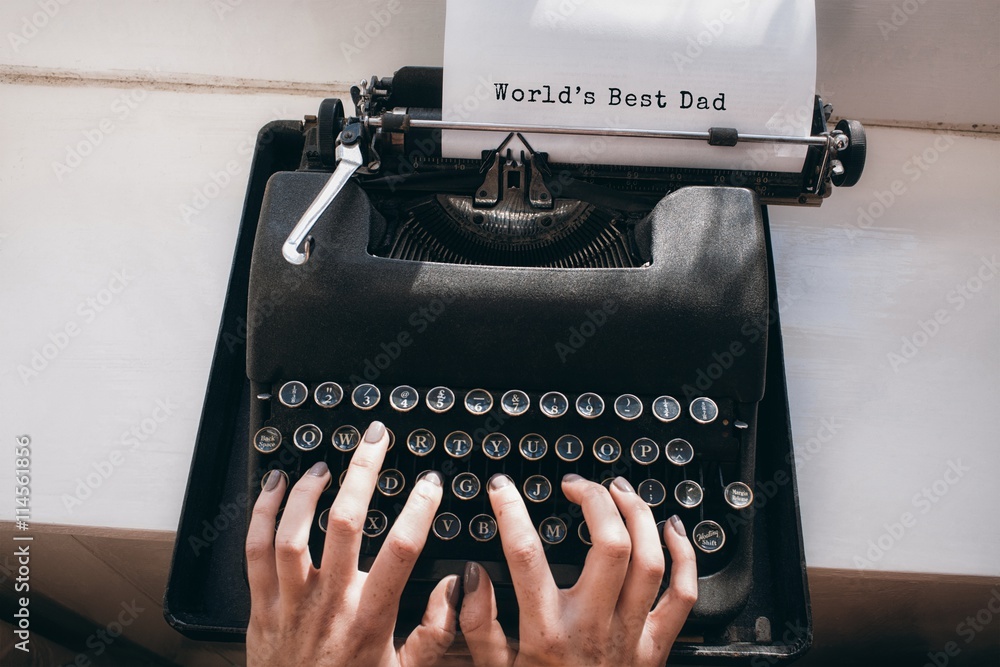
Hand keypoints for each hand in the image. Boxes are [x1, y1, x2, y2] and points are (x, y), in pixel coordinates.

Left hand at [245, 421, 458, 666]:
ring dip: (308, 491)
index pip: (400, 551)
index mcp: (369, 618)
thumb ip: (436, 631)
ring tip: (326, 464)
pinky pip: (254, 550)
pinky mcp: (261, 605)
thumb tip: (459, 587)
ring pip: (292, 532)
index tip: (430, 483)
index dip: (418, 510)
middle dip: (363, 472)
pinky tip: (275, 486)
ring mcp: (290, 601)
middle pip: (344, 523)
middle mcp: (329, 603)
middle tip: (375, 439)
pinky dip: (262, 512)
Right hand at [459, 473, 697, 666]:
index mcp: (546, 631)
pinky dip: (684, 556)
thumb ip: (478, 623)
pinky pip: (682, 594)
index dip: (511, 510)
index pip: (526, 555)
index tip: (502, 488)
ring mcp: (630, 635)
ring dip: (639, 515)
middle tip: (576, 485)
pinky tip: (671, 528)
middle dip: (595, 500)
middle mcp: (592, 627)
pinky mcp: (656, 646)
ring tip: (619, 490)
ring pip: (649, 560)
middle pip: (609, 545)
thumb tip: (471, 575)